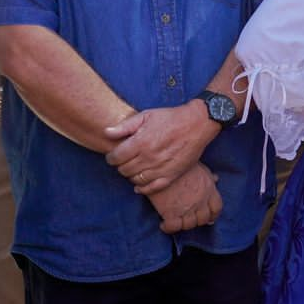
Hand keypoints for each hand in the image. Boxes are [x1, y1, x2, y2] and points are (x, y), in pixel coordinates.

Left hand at [105, 102, 219, 193]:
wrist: (198, 123)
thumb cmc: (171, 118)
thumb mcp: (147, 115)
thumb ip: (125, 126)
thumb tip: (106, 132)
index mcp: (141, 142)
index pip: (115, 158)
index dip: (111, 157)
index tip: (114, 155)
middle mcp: (149, 157)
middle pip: (124, 170)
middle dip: (120, 165)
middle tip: (125, 160)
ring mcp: (160, 168)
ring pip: (136, 180)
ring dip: (131, 175)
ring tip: (134, 168)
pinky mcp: (171, 175)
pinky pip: (152, 188)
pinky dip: (143, 188)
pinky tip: (139, 184)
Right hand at [144, 163, 221, 233]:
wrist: (162, 164)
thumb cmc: (181, 164)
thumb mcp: (199, 167)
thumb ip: (208, 175)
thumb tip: (216, 178)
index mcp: (209, 190)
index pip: (217, 208)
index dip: (213, 215)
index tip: (208, 218)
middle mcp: (200, 201)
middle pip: (203, 219)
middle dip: (197, 221)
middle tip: (188, 219)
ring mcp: (187, 208)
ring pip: (189, 225)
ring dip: (183, 225)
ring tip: (176, 220)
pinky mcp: (171, 212)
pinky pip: (173, 227)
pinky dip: (168, 228)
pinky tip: (164, 224)